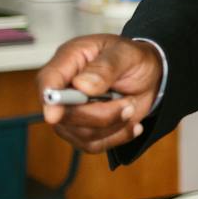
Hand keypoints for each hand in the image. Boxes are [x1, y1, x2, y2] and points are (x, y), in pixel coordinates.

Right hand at [36, 34, 163, 154]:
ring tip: (131, 106)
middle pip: (65, 115)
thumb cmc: (133, 59)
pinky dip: (118, 137)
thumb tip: (82, 85)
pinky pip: (93, 145)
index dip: (50, 98)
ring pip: (81, 134)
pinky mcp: (82, 130)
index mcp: (69, 60)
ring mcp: (70, 112)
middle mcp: (64, 88)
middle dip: (102, 114)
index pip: (49, 80)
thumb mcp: (127, 53)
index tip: (55, 115)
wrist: (149, 75)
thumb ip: (106, 66)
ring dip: (114, 124)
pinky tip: (132, 124)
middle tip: (130, 103)